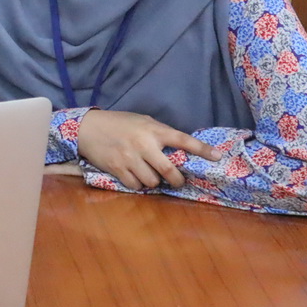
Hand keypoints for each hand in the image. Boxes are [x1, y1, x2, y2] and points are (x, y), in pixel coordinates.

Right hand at [75, 109, 220, 190]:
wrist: (88, 128)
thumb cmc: (120, 123)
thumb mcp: (142, 121)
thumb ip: (160, 133)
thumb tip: (180, 149)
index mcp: (153, 130)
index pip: (183, 140)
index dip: (202, 149)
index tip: (217, 157)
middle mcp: (143, 144)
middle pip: (169, 171)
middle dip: (177, 180)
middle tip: (177, 181)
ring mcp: (129, 158)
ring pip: (152, 182)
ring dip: (154, 182)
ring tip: (148, 174)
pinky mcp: (117, 168)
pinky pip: (135, 185)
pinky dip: (138, 184)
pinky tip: (134, 176)